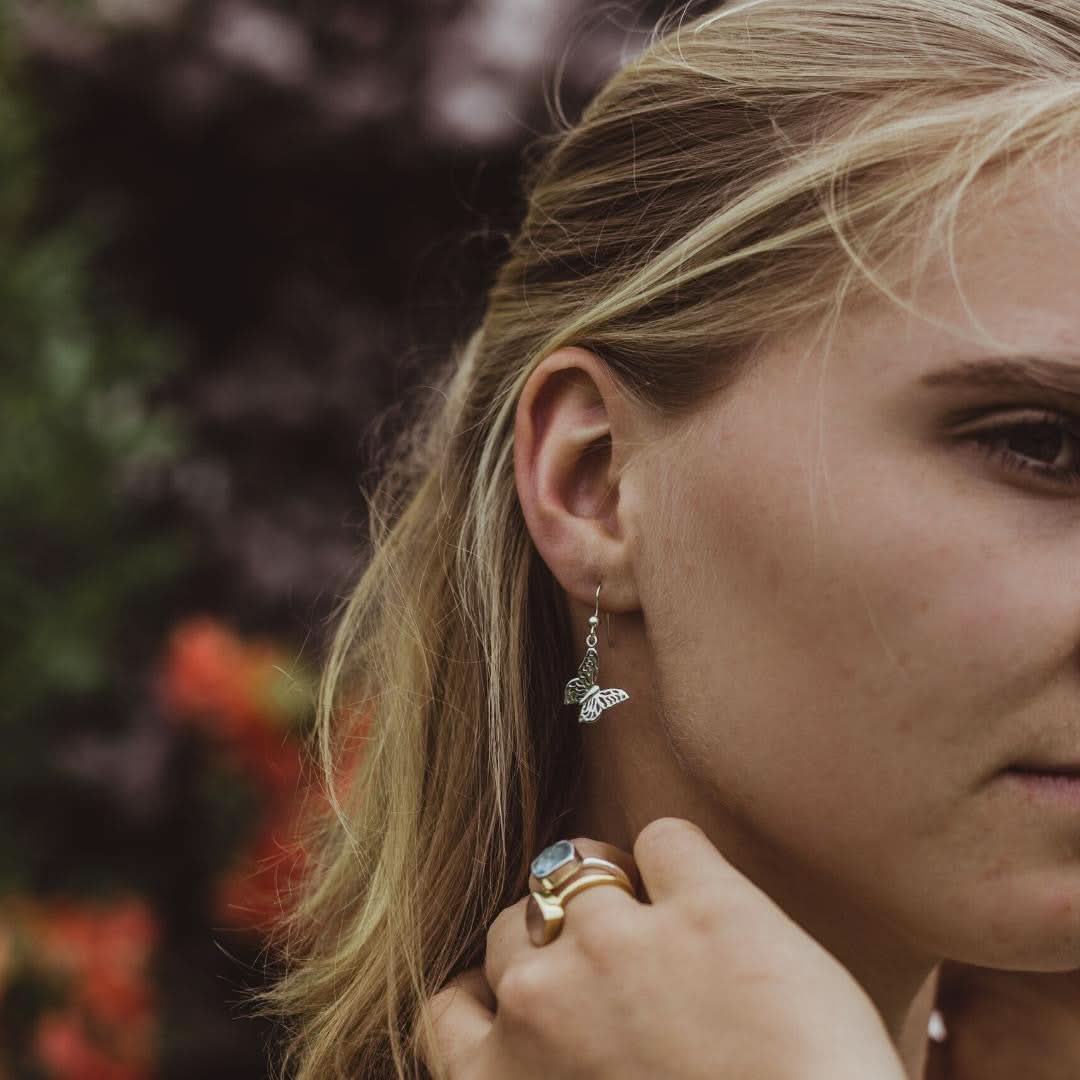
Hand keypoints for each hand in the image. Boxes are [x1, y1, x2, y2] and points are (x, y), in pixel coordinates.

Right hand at [419, 817, 906, 1079]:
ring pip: (575, 868)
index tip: (534, 998)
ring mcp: (617, 945)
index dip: (496, 994)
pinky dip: (682, 860)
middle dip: (553, 942)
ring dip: (606, 883)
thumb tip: (560, 1049)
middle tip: (616, 969)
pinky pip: (667, 839)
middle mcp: (539, 1003)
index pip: (452, 1007)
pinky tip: (712, 902)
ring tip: (660, 914)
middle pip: (513, 929)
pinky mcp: (708, 909)